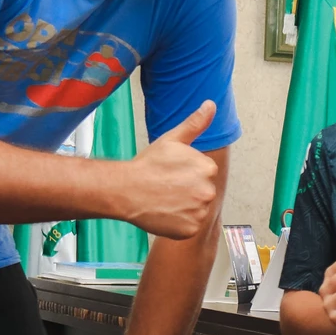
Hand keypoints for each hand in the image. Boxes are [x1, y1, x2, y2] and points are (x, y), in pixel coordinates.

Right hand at [123, 101, 219, 239]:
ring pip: (197, 210)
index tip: (172, 174)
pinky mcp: (190, 230)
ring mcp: (199, 212)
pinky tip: (165, 213)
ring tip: (165, 200)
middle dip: (188, 190)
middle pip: (202, 192)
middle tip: (167, 187)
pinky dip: (180, 223)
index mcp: (208, 168)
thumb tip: (211, 104)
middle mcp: (208, 191)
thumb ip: (195, 123)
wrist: (124, 190)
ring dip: (184, 207)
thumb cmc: (147, 164)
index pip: (204, 173)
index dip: (187, 173)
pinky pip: (190, 227)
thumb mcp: (173, 139)